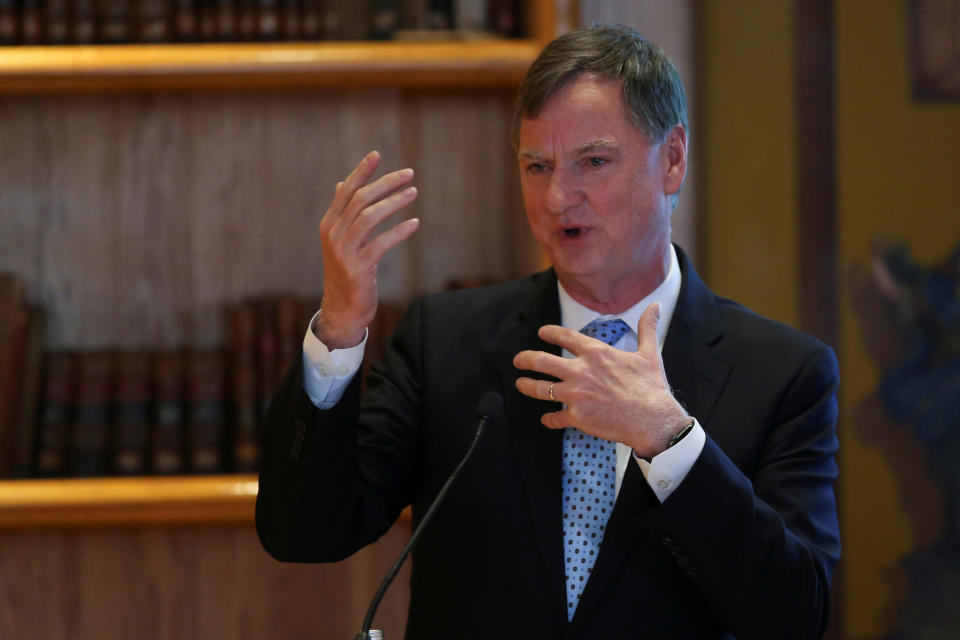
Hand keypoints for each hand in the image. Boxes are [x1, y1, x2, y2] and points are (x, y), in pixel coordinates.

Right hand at [315, 150, 419, 348]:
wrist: (342, 310)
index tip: (377, 154)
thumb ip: (343, 212)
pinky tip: (415, 224)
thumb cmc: (346, 272)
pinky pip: (381, 243)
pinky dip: (399, 232)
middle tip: (409, 174)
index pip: (346, 191)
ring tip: (414, 192)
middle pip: (360, 199)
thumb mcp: (341, 240)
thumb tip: (342, 183)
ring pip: (369, 216)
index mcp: (329, 224)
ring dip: (394, 202)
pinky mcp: (358, 268)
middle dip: (386, 183)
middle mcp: (333, 234)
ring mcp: (343, 251)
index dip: (362, 171)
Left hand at [513, 303, 689, 457]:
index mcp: (596, 353)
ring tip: (520, 384)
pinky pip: (555, 418)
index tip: (541, 332)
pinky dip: (549, 419)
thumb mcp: (649, 353)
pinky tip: (546, 419)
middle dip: (525, 359)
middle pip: (542, 361)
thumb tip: (655, 306)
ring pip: (541, 389)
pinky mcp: (577, 417)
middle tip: (518, 360)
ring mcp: (576, 395)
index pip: (565, 336)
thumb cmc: (651, 387)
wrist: (653, 420)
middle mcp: (581, 371)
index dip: (549, 332)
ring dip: (527, 386)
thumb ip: (647, 328)